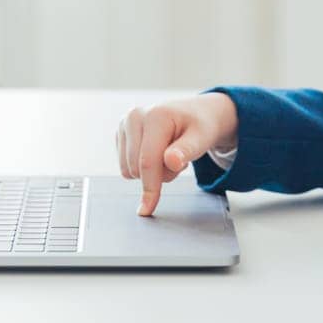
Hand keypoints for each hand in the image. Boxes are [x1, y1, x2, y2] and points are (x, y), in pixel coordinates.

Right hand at [115, 92, 238, 215]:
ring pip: (128, 169)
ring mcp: (125, 123)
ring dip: (151, 172)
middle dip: (158, 174)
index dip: (150, 188)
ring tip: (168, 154)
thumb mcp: (202, 138)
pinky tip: (157, 152)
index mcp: (155, 115)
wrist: (196, 114)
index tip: (148, 208)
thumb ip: (186, 151)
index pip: (147, 162)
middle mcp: (135, 116)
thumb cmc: (200, 126)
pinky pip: (125, 166)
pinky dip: (143, 167)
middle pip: (136, 169)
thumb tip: (171, 161)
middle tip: (178, 159)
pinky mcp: (121, 133)